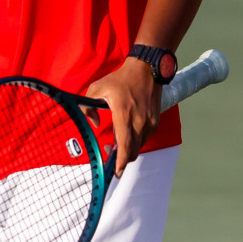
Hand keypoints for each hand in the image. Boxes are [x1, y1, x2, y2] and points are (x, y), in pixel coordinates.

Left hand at [86, 58, 161, 177]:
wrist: (146, 70)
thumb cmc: (120, 79)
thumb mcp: (96, 88)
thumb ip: (88, 107)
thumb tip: (94, 124)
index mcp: (124, 114)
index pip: (125, 145)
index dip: (121, 161)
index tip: (117, 172)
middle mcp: (139, 121)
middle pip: (133, 151)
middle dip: (122, 158)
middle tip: (110, 154)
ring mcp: (149, 122)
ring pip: (139, 145)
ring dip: (129, 149)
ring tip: (116, 143)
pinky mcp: (154, 121)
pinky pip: (144, 137)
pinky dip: (135, 141)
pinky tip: (126, 133)